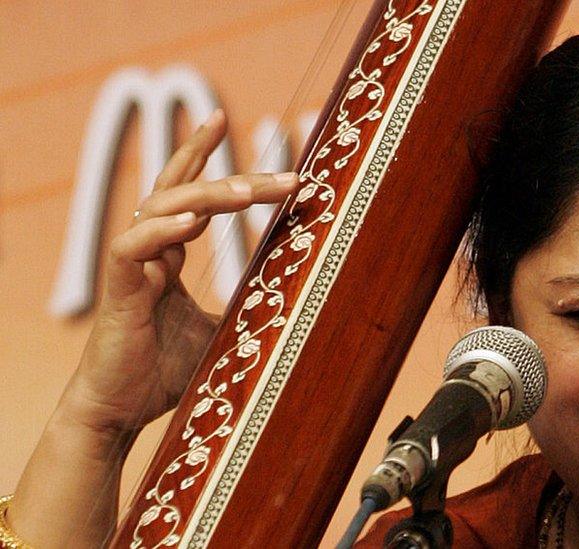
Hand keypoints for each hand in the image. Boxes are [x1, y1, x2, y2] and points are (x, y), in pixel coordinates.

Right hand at [59, 110, 297, 434]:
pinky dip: (163, 230)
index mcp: (169, 252)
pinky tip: (193, 220)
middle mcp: (149, 249)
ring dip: (207, 195)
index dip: (199, 151)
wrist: (121, 411)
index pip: (184, 188)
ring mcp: (132, 265)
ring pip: (161, 208)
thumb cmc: (164, 370)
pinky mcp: (119, 288)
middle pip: (184, 191)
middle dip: (231, 175)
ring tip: (249, 191)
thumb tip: (291, 295)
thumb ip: (245, 304)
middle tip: (284, 176)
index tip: (222, 116)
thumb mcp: (220, 330)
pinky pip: (134, 247)